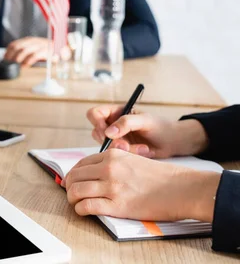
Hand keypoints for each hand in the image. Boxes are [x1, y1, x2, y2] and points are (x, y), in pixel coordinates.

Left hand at [4, 37, 50, 67]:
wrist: (61, 49)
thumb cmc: (45, 51)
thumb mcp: (33, 50)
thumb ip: (23, 53)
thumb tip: (11, 60)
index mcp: (28, 40)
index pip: (13, 44)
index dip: (7, 52)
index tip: (4, 60)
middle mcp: (33, 41)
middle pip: (17, 47)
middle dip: (11, 56)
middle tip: (9, 64)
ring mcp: (39, 45)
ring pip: (25, 50)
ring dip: (18, 59)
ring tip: (15, 66)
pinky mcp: (46, 51)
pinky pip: (34, 55)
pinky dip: (28, 61)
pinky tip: (24, 66)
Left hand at [62, 149, 219, 222]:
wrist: (182, 189)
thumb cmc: (161, 177)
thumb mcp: (134, 160)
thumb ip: (114, 163)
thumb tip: (95, 172)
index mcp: (112, 156)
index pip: (81, 164)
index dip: (73, 174)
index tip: (73, 181)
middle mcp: (109, 169)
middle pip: (75, 176)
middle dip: (69, 186)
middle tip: (72, 194)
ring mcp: (112, 187)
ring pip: (77, 191)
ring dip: (72, 199)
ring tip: (76, 203)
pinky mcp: (117, 205)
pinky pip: (87, 206)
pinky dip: (81, 210)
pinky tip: (83, 211)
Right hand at [87, 105, 208, 158]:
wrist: (174, 143)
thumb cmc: (161, 127)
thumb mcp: (145, 121)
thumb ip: (126, 123)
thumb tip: (108, 132)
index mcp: (115, 112)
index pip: (94, 114)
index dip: (96, 123)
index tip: (107, 133)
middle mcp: (112, 125)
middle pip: (97, 133)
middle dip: (111, 142)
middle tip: (125, 146)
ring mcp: (117, 140)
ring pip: (107, 147)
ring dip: (124, 149)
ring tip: (142, 148)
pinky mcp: (122, 152)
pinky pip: (117, 156)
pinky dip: (130, 155)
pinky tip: (144, 152)